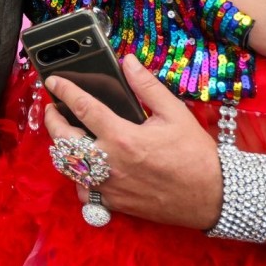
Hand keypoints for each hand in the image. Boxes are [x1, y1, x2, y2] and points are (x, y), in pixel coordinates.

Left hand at [43, 55, 222, 230]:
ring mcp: (110, 186)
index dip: (64, 90)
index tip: (53, 81)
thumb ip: (147, 86)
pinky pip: (84, 192)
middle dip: (52, 120)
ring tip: (64, 134)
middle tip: (52, 108)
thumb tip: (128, 62)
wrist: (213, 196)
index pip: (83, 107)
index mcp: (123, 136)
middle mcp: (110, 163)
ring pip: (69, 168)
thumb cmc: (195, 154)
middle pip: (64, 140)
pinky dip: (78, 179)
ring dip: (62, 149)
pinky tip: (83, 168)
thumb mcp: (175, 113)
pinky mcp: (115, 204)